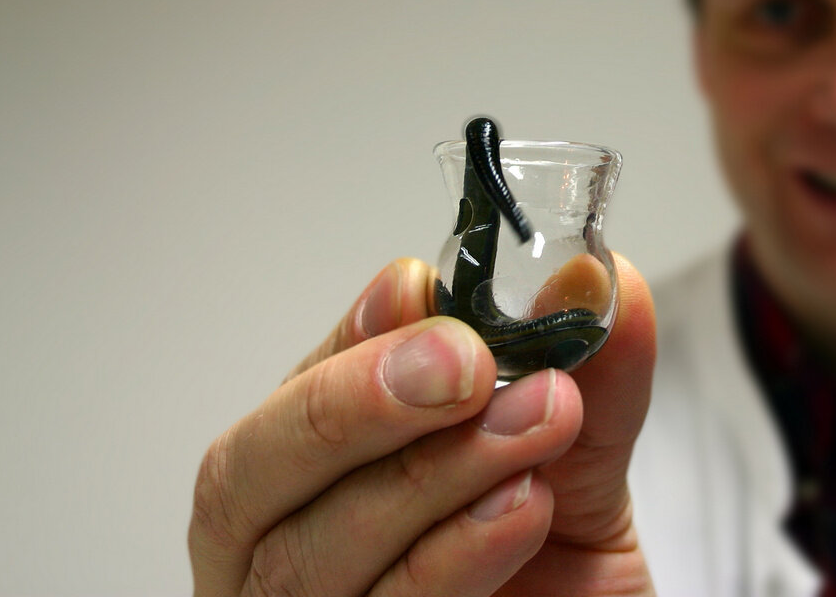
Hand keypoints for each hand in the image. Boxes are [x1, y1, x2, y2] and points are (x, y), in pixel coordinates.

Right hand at [188, 254, 655, 595]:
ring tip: (535, 422)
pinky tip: (520, 508)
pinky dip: (454, 556)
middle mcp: (288, 543)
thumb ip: (587, 366)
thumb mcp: (579, 449)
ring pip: (312, 554)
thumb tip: (588, 278)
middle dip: (357, 404)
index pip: (293, 390)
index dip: (350, 338)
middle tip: (464, 362)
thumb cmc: (565, 549)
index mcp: (319, 465)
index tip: (423, 291)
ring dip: (432, 475)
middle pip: (247, 476)